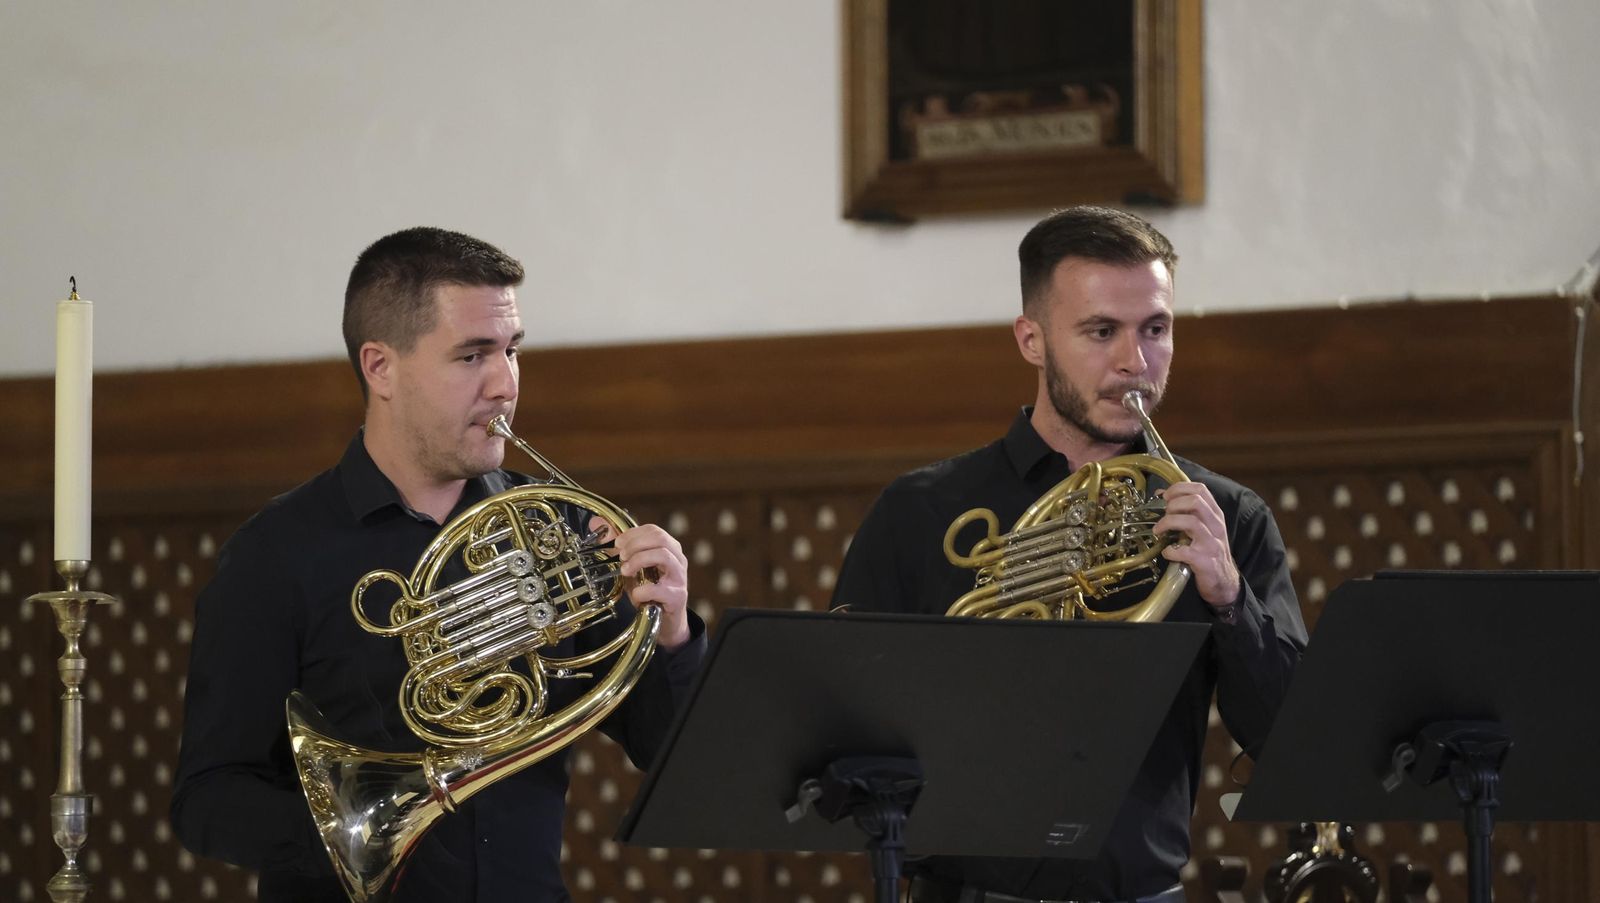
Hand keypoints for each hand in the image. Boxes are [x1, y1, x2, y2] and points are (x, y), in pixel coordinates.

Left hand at [590, 517, 691, 649]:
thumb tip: (596, 522)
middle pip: (660, 538)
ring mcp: (680, 577)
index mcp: (669, 548)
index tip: (618, 544)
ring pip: (663, 555)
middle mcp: (678, 559)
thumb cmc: (649, 590)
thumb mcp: (631, 566)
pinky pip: (659, 589)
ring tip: (625, 571)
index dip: (633, 534)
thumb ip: (617, 546)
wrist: (664, 621)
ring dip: (639, 560)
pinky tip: (636, 594)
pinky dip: (642, 590)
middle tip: (621, 556)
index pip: (653, 530)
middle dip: (635, 545)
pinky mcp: (677, 596)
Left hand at [1151, 482, 1240, 607]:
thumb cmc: (1208, 551)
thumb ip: (1185, 511)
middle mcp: (1216, 525)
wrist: (1224, 581)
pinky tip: (1167, 553)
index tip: (1165, 496)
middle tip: (1163, 514)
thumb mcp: (1202, 527)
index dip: (1179, 488)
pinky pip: (1184, 551)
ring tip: (1158, 531)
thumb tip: (1162, 494)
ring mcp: (1211, 543)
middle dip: (1174, 504)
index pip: (1200, 489)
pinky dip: (1170, 551)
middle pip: (1196, 502)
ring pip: (1191, 522)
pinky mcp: (1205, 561)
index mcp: (1215, 514)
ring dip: (1168, 523)